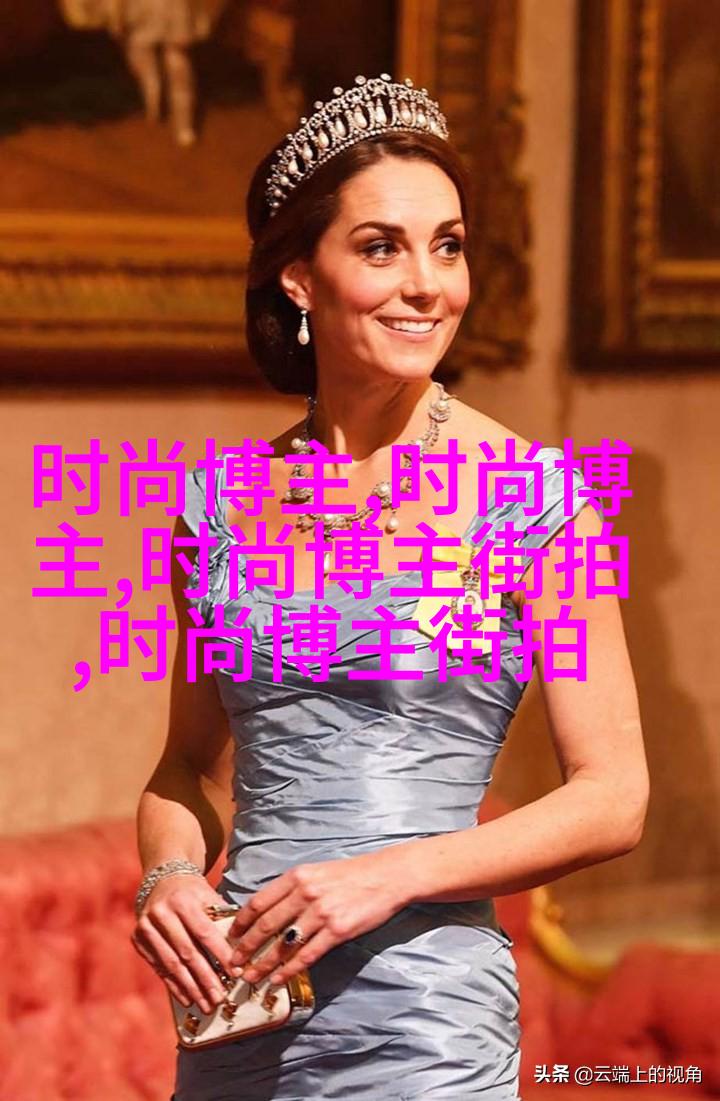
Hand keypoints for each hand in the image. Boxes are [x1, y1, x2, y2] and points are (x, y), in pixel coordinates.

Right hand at [131, 875, 241, 1013]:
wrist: (162, 878)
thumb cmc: (193, 891)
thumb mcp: (209, 896)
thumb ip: (223, 919)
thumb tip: (244, 949)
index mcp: (182, 900)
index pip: (204, 933)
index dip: (221, 954)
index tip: (236, 973)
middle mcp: (161, 913)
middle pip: (187, 953)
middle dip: (205, 979)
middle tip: (220, 998)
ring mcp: (146, 927)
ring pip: (171, 965)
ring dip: (191, 988)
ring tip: (206, 1005)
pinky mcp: (137, 939)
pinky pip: (158, 968)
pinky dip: (174, 985)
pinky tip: (188, 999)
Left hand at [227, 848, 406, 986]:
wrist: (386, 876)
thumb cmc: (350, 875)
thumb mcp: (316, 872)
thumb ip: (293, 888)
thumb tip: (267, 911)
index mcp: (297, 876)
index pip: (259, 901)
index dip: (241, 922)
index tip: (230, 937)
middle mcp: (305, 893)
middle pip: (266, 925)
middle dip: (245, 947)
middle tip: (233, 963)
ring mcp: (321, 913)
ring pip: (283, 944)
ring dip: (263, 964)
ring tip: (251, 977)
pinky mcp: (338, 931)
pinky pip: (307, 955)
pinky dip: (289, 970)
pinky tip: (278, 979)